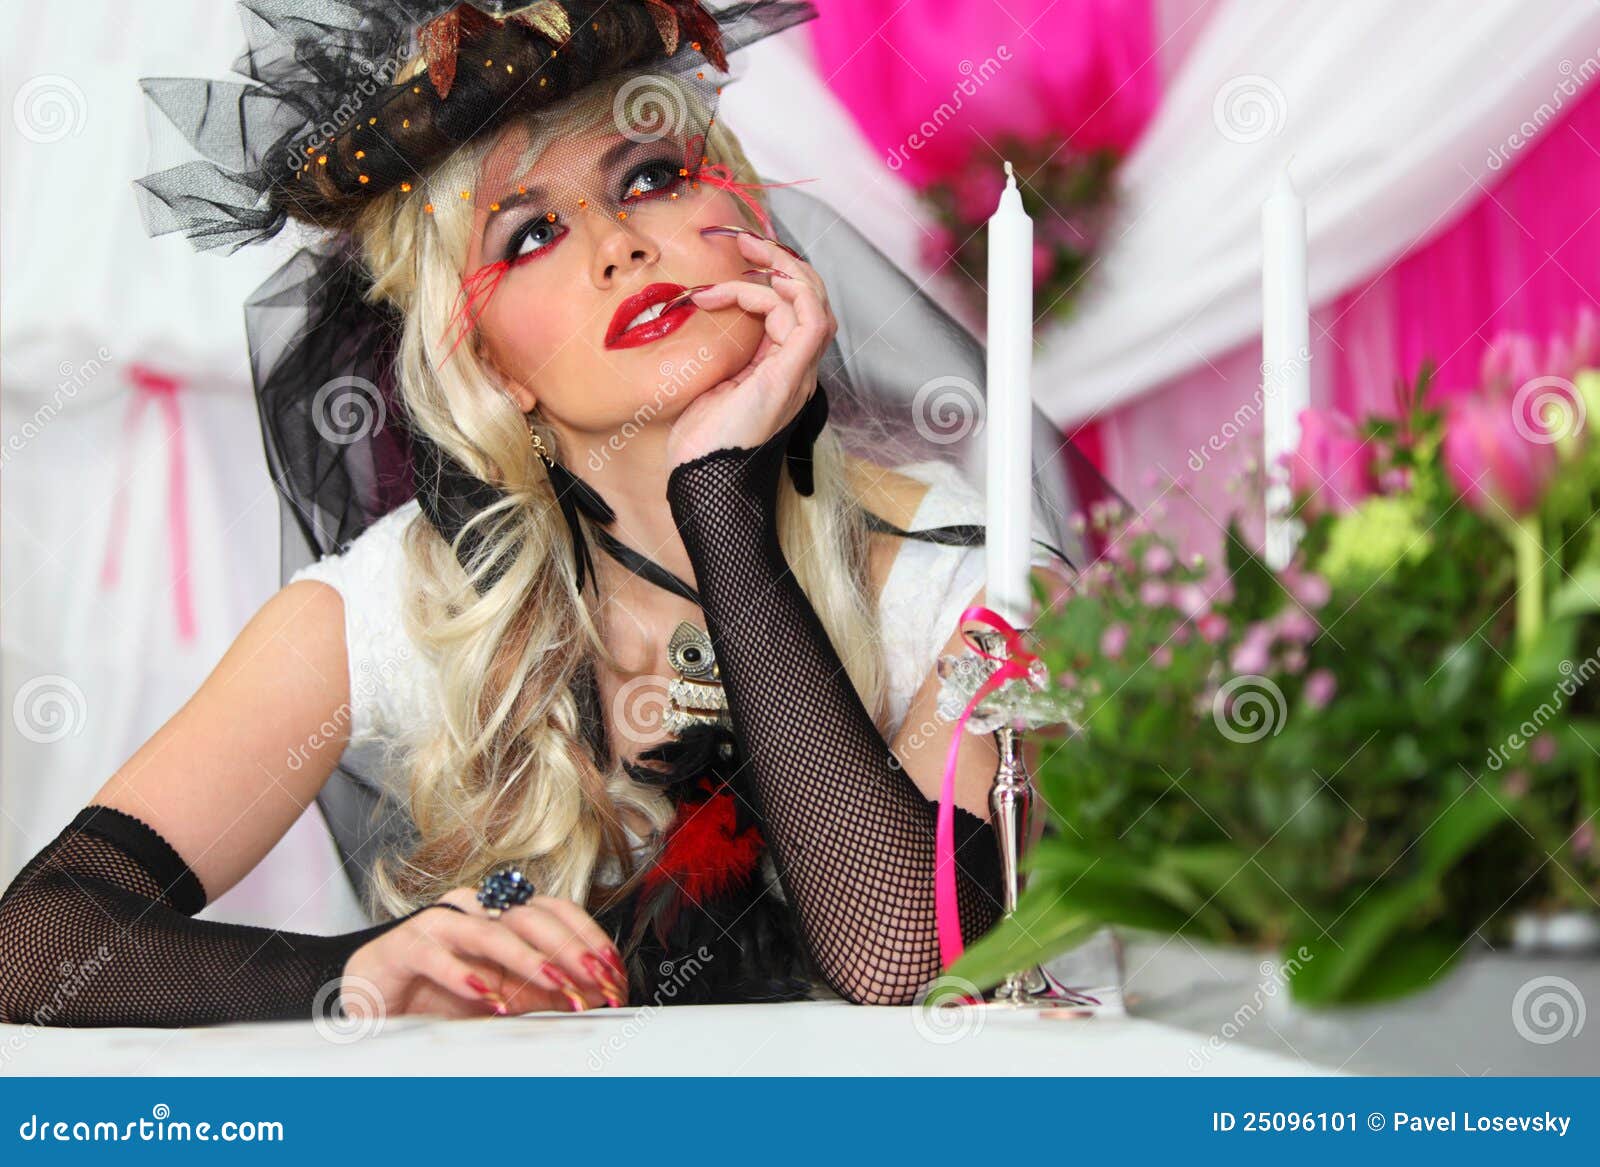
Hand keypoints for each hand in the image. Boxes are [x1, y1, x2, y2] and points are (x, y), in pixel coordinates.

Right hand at [339, 887, 628, 1019]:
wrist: (372, 995)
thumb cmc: (436, 991)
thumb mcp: (502, 995)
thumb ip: (541, 992)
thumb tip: (590, 996)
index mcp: (500, 912)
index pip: (555, 912)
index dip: (587, 937)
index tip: (612, 969)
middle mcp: (474, 909)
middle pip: (531, 917)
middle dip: (569, 951)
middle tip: (595, 981)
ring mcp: (439, 923)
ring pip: (490, 931)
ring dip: (528, 961)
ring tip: (556, 986)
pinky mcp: (404, 945)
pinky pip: (438, 955)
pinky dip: (467, 977)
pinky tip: (490, 998)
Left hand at [665, 229, 837, 469]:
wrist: (704, 478)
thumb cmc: (700, 443)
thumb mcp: (709, 381)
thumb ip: (723, 350)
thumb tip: (703, 314)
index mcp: (782, 370)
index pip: (791, 310)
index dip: (765, 279)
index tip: (724, 267)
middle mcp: (798, 368)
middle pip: (812, 298)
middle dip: (782, 260)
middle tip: (744, 239)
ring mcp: (799, 372)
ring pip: (813, 301)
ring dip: (780, 267)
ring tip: (744, 250)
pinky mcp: (791, 376)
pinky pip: (810, 321)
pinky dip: (784, 294)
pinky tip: (750, 286)